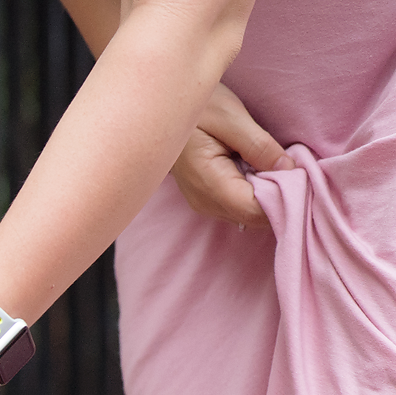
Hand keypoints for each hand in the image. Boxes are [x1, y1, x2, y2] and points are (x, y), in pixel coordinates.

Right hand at [171, 83, 294, 228]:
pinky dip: (259, 192)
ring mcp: (203, 202)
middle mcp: (205, 201)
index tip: (305, 176)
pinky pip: (240, 204)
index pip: (255, 210)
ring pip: (248, 214)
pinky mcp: (206, 196)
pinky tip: (266, 171)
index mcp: (210, 184)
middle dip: (281, 199)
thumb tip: (289, 169)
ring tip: (283, 168)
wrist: (160, 108)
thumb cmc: (195, 106)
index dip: (285, 199)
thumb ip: (260, 146)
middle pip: (254, 217)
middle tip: (301, 170)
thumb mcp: (230, 118)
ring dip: (271, 196)